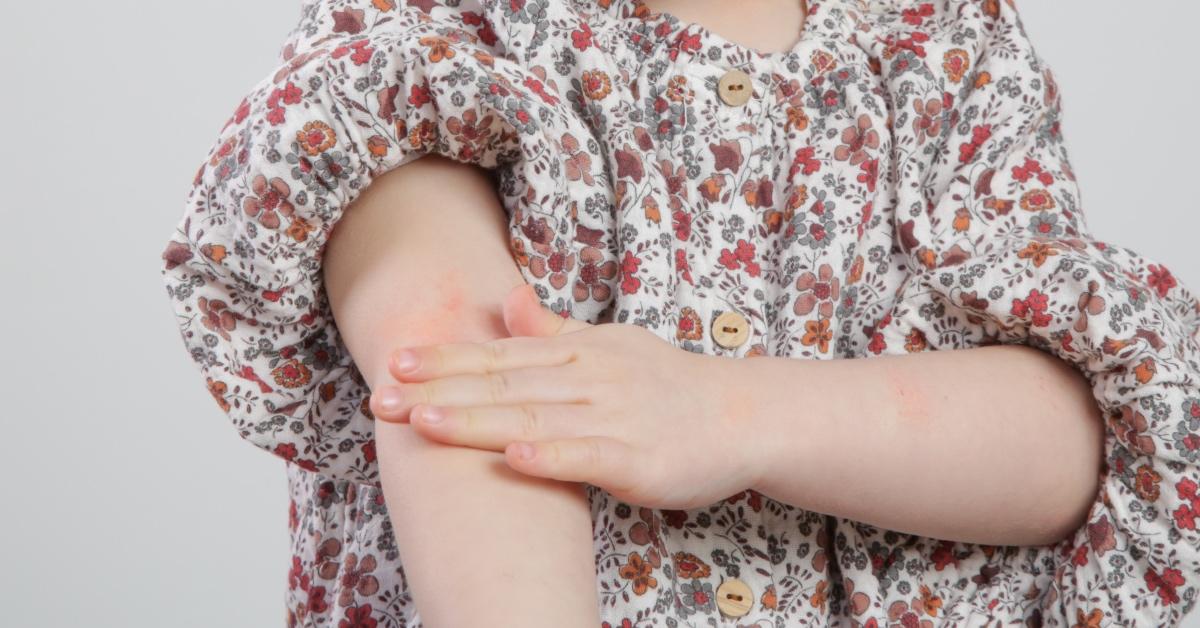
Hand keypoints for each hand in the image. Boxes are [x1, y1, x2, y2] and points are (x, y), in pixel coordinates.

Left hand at [368, 284, 764, 508]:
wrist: (741, 414)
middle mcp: (589, 379)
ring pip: (535, 419)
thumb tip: (505, 299)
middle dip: (439, 392)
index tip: (396, 361)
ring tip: (425, 422)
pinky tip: (515, 459)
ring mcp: (614, 418)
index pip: (499, 357)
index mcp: (577, 354)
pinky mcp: (640, 459)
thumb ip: (553, 330)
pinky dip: (553, 457)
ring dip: (477, 421)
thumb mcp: (609, 345)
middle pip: (503, 387)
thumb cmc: (667, 384)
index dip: (446, 361)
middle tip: (381, 398)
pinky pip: (590, 457)